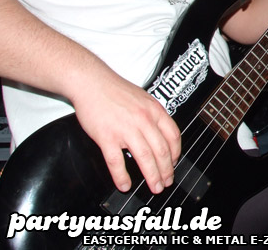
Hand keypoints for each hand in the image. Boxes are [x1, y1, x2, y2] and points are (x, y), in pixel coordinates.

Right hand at [71, 73, 180, 193]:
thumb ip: (153, 115)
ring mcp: (125, 129)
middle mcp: (143, 120)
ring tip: (154, 187)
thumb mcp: (143, 98)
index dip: (176, 153)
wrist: (91, 81)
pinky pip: (116, 161)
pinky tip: (125, 184)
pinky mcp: (106, 136)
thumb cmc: (115, 89)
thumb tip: (161, 133)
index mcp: (154, 110)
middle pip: (161, 150)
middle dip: (166, 170)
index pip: (173, 135)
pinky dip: (122, 176)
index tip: (174, 163)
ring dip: (151, 176)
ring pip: (145, 158)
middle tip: (166, 182)